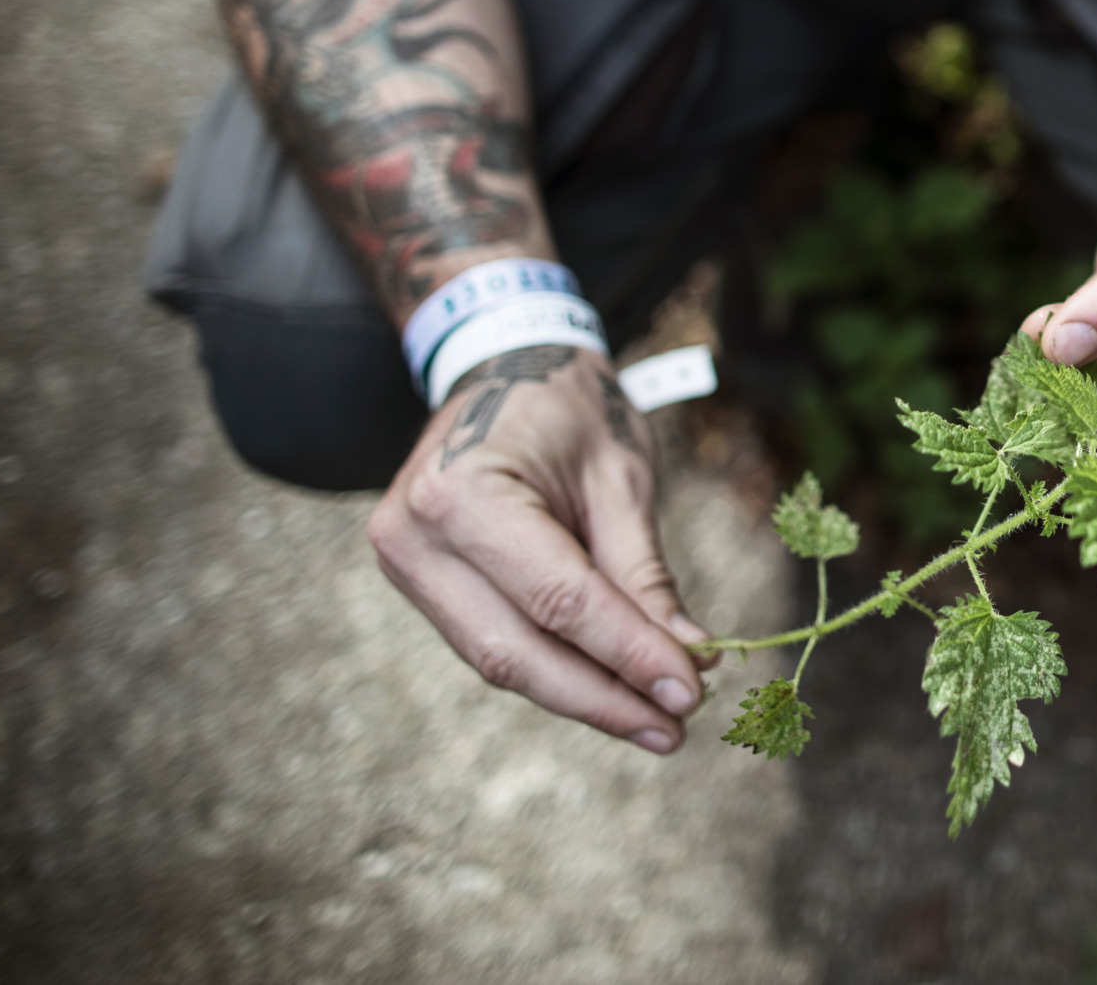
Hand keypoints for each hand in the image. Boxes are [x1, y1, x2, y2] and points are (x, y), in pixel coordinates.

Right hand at [365, 345, 709, 752]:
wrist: (505, 367)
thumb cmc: (569, 410)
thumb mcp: (621, 478)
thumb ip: (644, 574)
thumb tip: (688, 660)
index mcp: (463, 493)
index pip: (559, 601)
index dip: (627, 655)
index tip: (691, 691)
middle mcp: (415, 537)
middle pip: (517, 650)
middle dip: (603, 698)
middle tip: (675, 728)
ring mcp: (406, 566)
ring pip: (501, 660)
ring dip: (583, 695)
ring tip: (656, 718)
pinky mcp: (419, 585)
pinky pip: (493, 643)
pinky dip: (555, 668)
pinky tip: (612, 687)